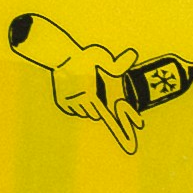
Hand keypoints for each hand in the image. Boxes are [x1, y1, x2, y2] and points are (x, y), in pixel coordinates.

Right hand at [8, 7, 140, 152]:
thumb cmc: (83, 57)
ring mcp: (68, 104)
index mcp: (89, 94)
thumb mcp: (101, 57)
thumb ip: (116, 64)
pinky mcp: (61, 104)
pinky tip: (78, 91)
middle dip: (100, 107)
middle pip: (95, 114)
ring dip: (89, 107)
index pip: (106, 116)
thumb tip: (133, 55)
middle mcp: (78, 102)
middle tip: (98, 92)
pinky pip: (74, 110)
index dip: (118, 127)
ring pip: (85, 113)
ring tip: (88, 89)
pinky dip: (78, 105)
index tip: (129, 137)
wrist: (59, 56)